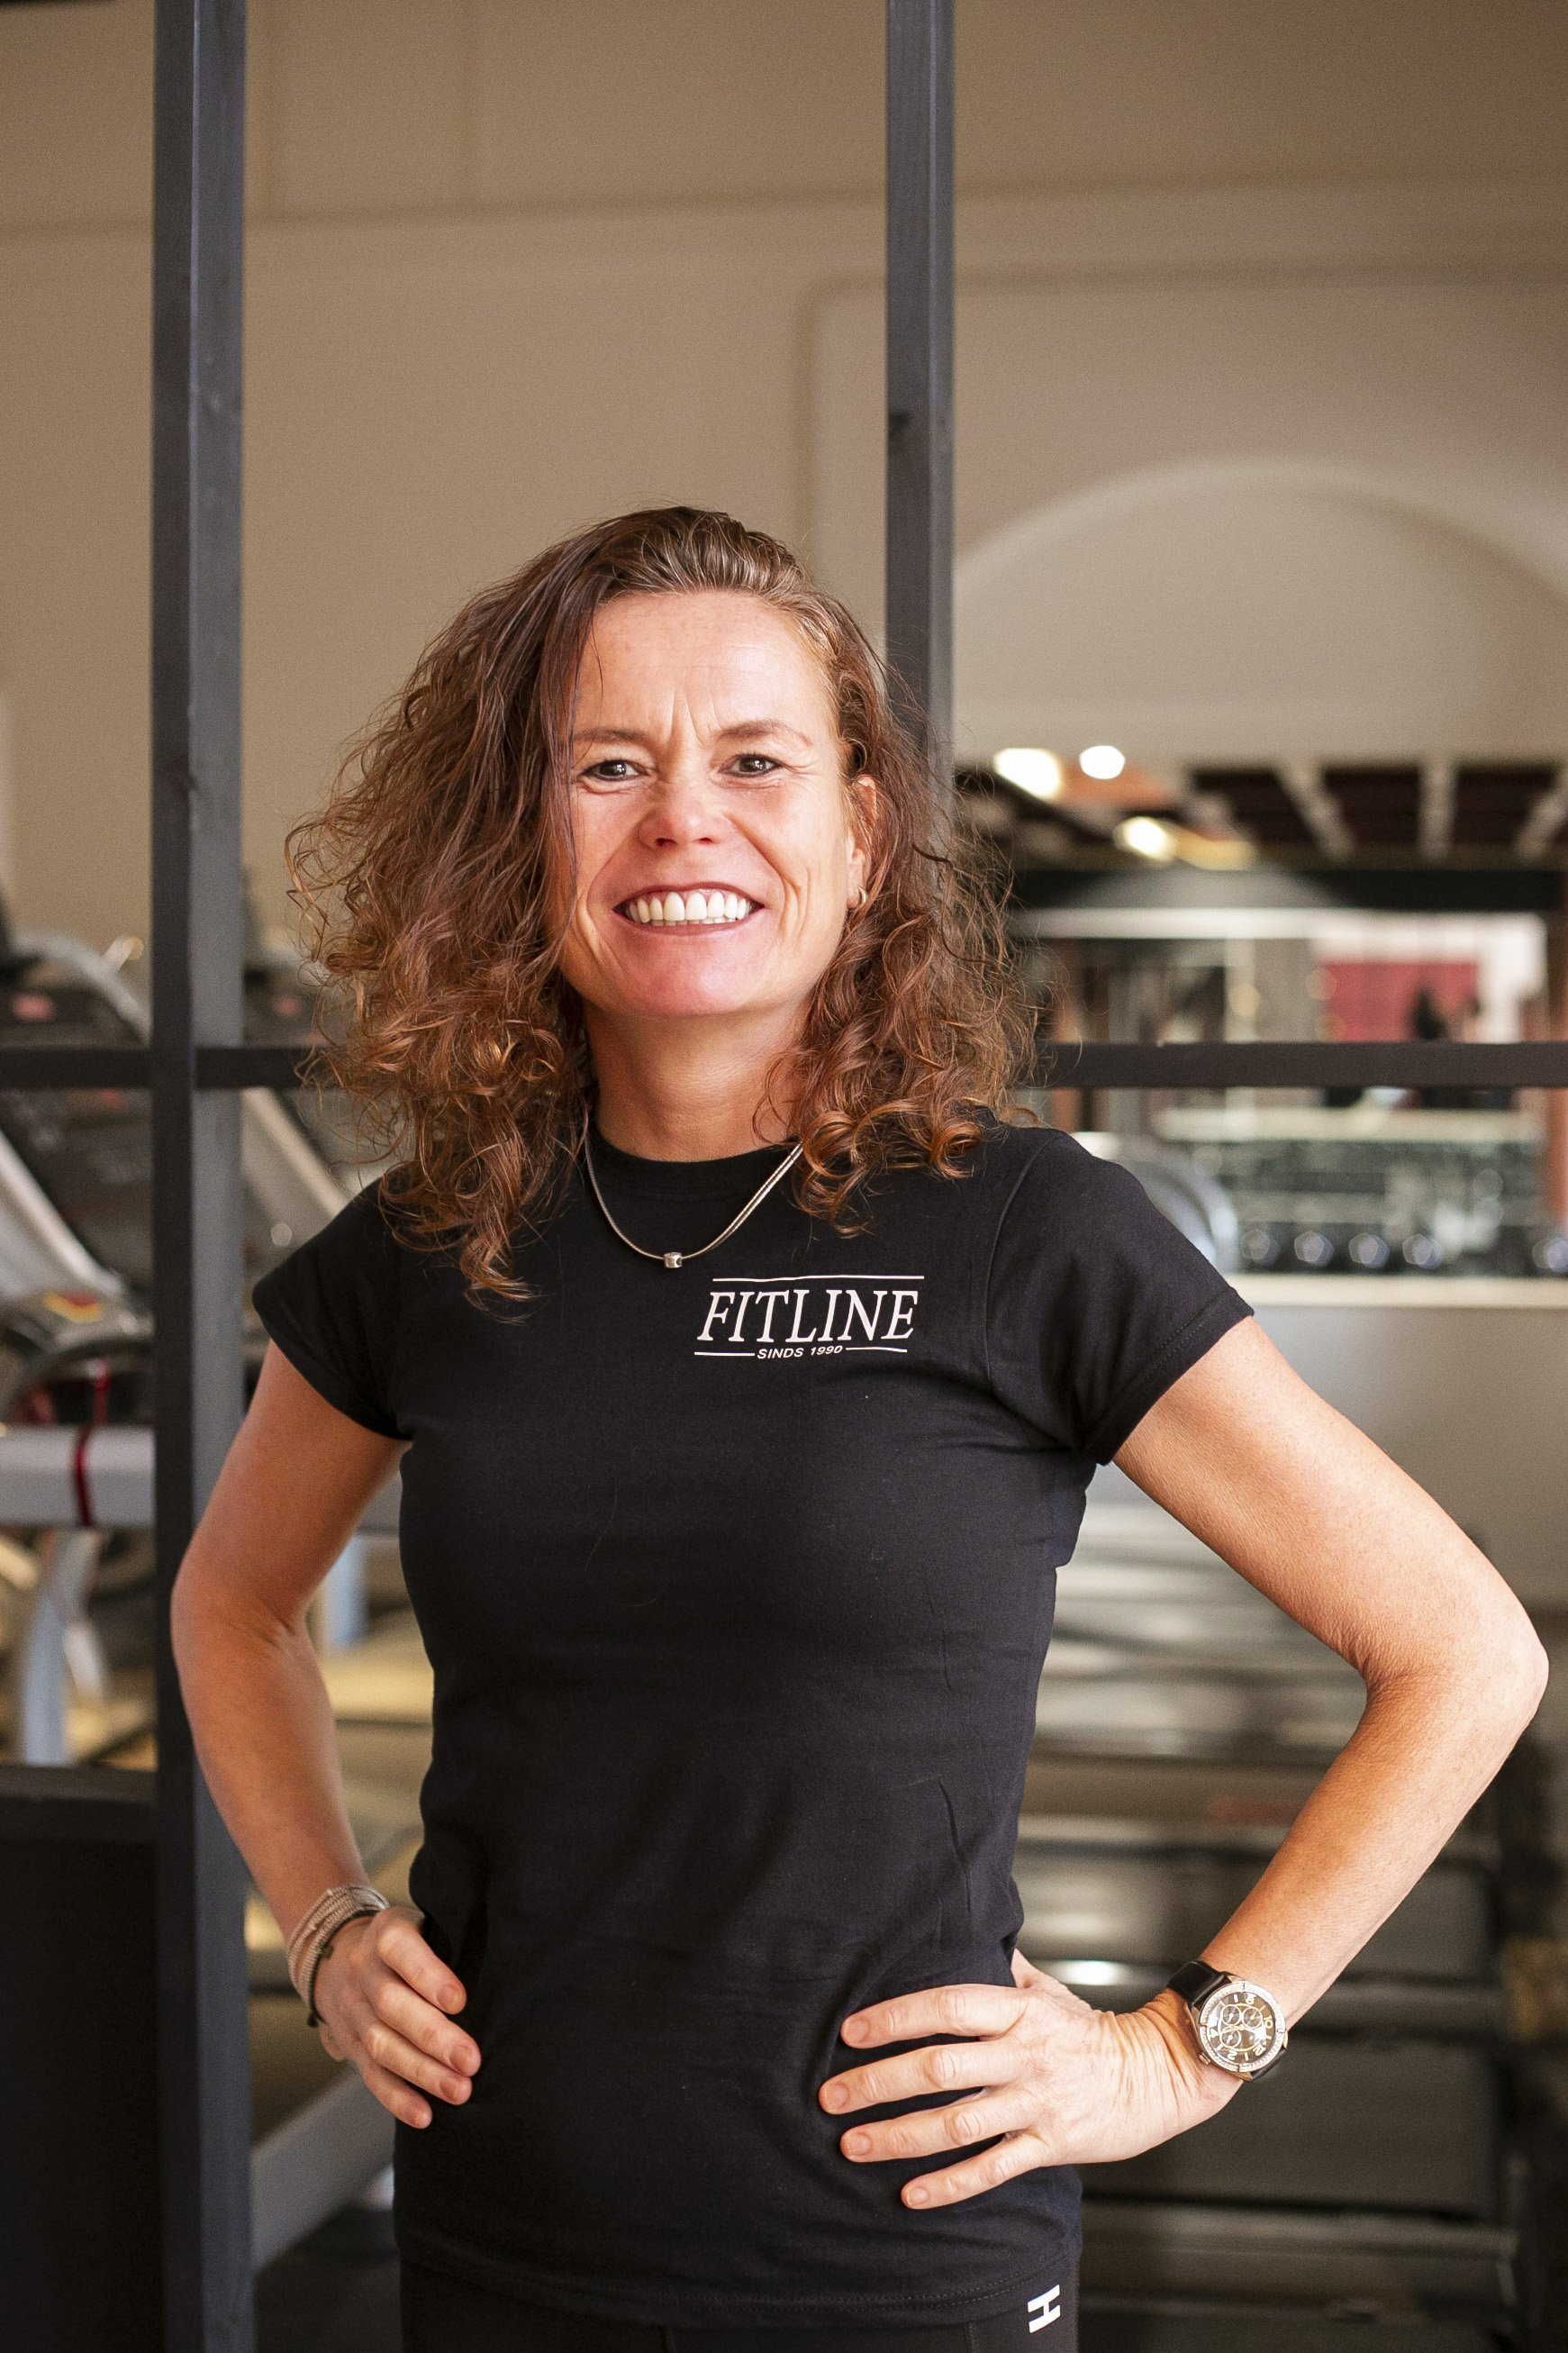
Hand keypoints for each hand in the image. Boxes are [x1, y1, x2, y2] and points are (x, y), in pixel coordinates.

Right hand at [309, 1902, 482, 2128]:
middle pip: (391, 2006)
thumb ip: (453, 1941)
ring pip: (381, 2045)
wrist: (338, 1956)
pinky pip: (370, 2074)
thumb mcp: (424, 1923)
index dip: (428, 1975)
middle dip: (433, 2037)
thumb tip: (506, 1972)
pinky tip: (425, 2115)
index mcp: (386, 1933)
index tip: (459, 2001)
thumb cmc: (410, 1942)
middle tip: (471, 2061)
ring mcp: (353, 2010)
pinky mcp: (350, 2045)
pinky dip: (397, 2098)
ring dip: (421, 2072)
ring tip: (459, 2091)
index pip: (401, 1950)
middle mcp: (364, 1971)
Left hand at [816, 1944, 1242, 2208]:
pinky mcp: (1051, 2146)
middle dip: (877, 2084)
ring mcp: (1036, 2104)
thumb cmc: (1091, 2030)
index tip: (849, 2033)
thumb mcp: (1047, 1991)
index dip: (894, 2019)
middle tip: (829, 2097)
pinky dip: (949, 2185)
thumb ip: (1002, 1970)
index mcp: (1018, 2011)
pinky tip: (909, 2194)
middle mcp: (1023, 2056)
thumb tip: (966, 1934)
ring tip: (853, 2145)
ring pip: (956, 2124)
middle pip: (939, 2069)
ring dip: (899, 2137)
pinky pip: (992, 2169)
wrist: (1159, 2074)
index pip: (945, 2008)